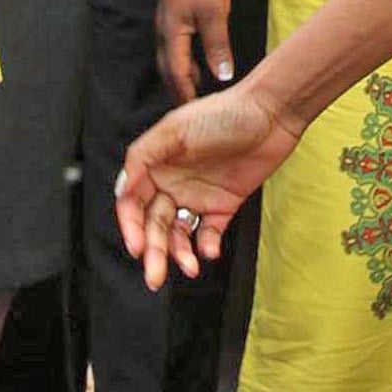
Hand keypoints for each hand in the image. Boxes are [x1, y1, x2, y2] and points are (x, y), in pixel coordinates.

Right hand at [116, 82, 301, 289]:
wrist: (269, 115)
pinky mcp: (223, 206)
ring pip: (178, 234)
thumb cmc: (221, 114)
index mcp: (155, 165)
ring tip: (189, 267)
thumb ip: (143, 157)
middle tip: (154, 277)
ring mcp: (198, 196)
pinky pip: (208, 234)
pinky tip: (209, 250)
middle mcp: (172, 183)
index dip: (131, 227)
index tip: (136, 247)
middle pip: (154, 225)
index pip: (133, 203)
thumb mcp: (174, 129)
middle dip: (153, 252)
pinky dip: (206, 246)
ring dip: (179, 254)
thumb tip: (122, 190)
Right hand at [156, 0, 234, 104]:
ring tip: (194, 94)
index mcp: (170, 33)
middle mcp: (162, 31)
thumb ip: (218, 47)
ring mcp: (165, 23)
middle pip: (166, 70)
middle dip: (177, 91)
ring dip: (179, 77)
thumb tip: (222, 77)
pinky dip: (182, 62)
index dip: (184, 95)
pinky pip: (173, 48)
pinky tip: (196, 65)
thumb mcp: (216, 14)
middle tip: (190, 113)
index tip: (194, 115)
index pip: (175, 73)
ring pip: (169, 59)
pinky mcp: (171, 16)